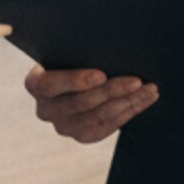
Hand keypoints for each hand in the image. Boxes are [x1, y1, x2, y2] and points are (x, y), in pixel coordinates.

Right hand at [24, 64, 157, 143]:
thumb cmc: (72, 58)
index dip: (75, 81)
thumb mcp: (68, 52)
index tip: (101, 74)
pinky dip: (128, 113)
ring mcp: (63, 126)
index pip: (50, 85)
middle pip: (80, 103)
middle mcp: (45, 109)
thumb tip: (107, 47)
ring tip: (148, 90)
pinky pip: (107, 128)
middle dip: (111, 91)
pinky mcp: (81, 136)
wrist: (73, 79)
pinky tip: (143, 101)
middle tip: (136, 81)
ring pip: (97, 118)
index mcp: (35, 84)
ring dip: (127, 103)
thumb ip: (79, 52)